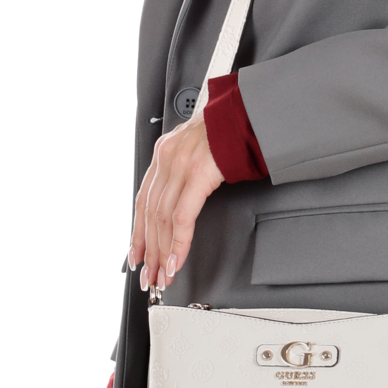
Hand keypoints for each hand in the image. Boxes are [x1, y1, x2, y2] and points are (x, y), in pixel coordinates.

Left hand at [130, 109, 223, 290]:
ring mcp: (181, 165)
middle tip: (149, 275)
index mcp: (164, 153)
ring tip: (163, 275)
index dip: (138, 232)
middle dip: (148, 250)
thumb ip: (187, 173)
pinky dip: (178, 243)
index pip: (143, 200)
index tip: (137, 255)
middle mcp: (167, 158)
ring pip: (162, 219)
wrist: (250, 112)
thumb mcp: (201, 150)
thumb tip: (184, 203)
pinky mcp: (199, 174)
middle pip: (149, 214)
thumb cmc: (232, 131)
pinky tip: (176, 260)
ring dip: (162, 253)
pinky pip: (182, 217)